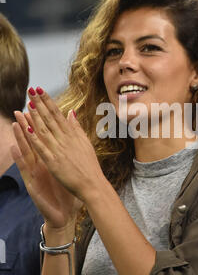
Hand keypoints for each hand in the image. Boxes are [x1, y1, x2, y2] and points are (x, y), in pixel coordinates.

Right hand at [12, 111, 81, 228]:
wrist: (64, 215)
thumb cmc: (66, 192)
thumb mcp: (68, 171)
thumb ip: (68, 154)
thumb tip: (72, 141)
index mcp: (50, 160)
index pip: (45, 139)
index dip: (41, 125)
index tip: (39, 108)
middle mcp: (40, 165)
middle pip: (33, 143)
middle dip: (28, 127)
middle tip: (21, 110)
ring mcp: (35, 174)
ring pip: (26, 154)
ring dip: (20, 139)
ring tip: (15, 124)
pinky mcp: (32, 185)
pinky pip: (25, 171)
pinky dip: (19, 160)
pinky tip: (14, 149)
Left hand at [16, 87, 103, 203]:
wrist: (93, 185)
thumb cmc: (90, 166)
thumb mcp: (85, 143)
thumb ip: (76, 128)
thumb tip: (71, 112)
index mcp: (72, 135)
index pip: (58, 114)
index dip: (48, 102)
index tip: (40, 90)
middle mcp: (65, 140)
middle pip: (50, 119)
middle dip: (40, 103)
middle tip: (31, 90)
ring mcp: (59, 151)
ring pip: (45, 130)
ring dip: (36, 116)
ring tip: (28, 103)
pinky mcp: (53, 163)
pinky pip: (42, 148)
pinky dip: (34, 138)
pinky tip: (27, 129)